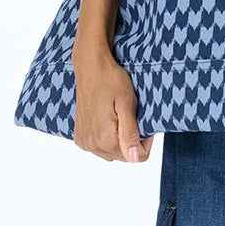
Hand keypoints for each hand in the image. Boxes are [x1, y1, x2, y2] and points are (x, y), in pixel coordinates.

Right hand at [71, 41, 154, 162]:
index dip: (144, 140)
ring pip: (111, 153)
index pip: (135, 157)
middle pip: (123, 156)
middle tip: (132, 114)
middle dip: (132, 139)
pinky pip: (99, 147)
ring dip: (119, 139)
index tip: (142, 120)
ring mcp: (84, 142)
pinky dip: (107, 138)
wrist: (91, 68)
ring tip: (119, 116)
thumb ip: (130, 133)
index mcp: (104, 139)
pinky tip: (108, 120)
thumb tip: (134, 158)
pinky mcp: (80, 137)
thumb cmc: (110, 80)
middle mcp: (91, 145)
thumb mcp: (127, 104)